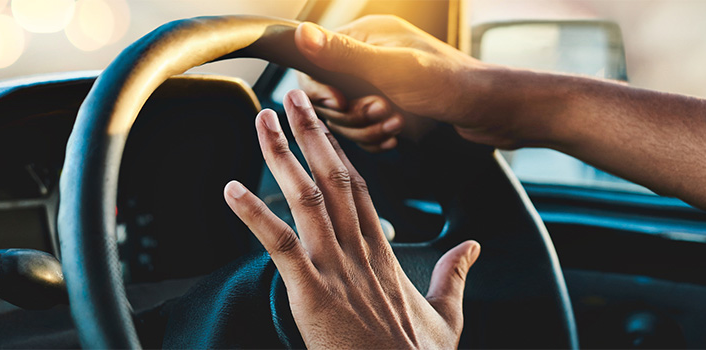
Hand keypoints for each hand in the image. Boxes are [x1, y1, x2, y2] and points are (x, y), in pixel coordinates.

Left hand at [223, 89, 480, 347]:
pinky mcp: (313, 294)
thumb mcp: (448, 314)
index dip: (337, 152)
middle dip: (309, 134)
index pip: (358, 189)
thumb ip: (455, 275)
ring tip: (262, 121)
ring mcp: (336, 270)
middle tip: (290, 97)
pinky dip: (255, 215)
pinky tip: (232, 189)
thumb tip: (472, 248)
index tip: (323, 124)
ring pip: (306, 199)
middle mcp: (359, 251)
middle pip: (332, 178)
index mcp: (384, 254)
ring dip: (280, 156)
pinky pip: (279, 246)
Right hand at [295, 15, 530, 150]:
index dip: (321, 89)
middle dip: (353, 112)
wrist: (492, 111)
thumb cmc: (449, 84)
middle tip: (384, 112)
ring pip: (347, 115)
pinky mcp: (392, 104)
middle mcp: (371, 54)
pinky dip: (377, 137)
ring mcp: (382, 81)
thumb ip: (344, 54)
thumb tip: (301, 34)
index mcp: (368, 34)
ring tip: (396, 124)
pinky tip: (398, 137)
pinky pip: (365, 128)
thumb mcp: (392, 69)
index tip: (339, 104)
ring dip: (368, 127)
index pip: (314, 61)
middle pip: (329, 93)